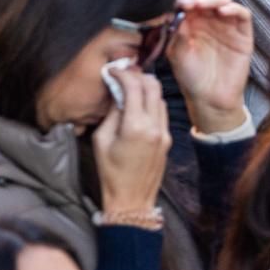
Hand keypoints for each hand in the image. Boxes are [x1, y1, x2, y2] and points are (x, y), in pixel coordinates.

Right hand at [92, 64, 171, 213]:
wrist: (131, 199)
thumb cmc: (111, 172)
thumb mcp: (101, 140)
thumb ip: (111, 113)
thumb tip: (118, 94)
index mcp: (136, 126)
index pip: (134, 87)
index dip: (123, 74)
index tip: (113, 71)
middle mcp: (155, 126)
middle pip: (153, 86)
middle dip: (138, 76)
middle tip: (124, 75)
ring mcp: (164, 132)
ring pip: (160, 98)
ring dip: (146, 89)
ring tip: (130, 89)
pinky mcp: (168, 138)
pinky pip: (162, 112)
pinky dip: (151, 103)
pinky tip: (138, 106)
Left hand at [166, 0, 253, 133]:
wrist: (210, 99)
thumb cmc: (191, 79)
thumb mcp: (178, 54)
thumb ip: (178, 33)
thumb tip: (178, 11)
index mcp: (192, 26)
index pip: (190, 5)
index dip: (185, 0)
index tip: (178, 3)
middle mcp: (210, 24)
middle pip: (207, 0)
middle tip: (190, 3)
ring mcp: (227, 28)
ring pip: (224, 3)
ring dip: (214, 0)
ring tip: (204, 5)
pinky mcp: (243, 35)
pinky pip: (243, 16)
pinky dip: (234, 9)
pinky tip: (223, 11)